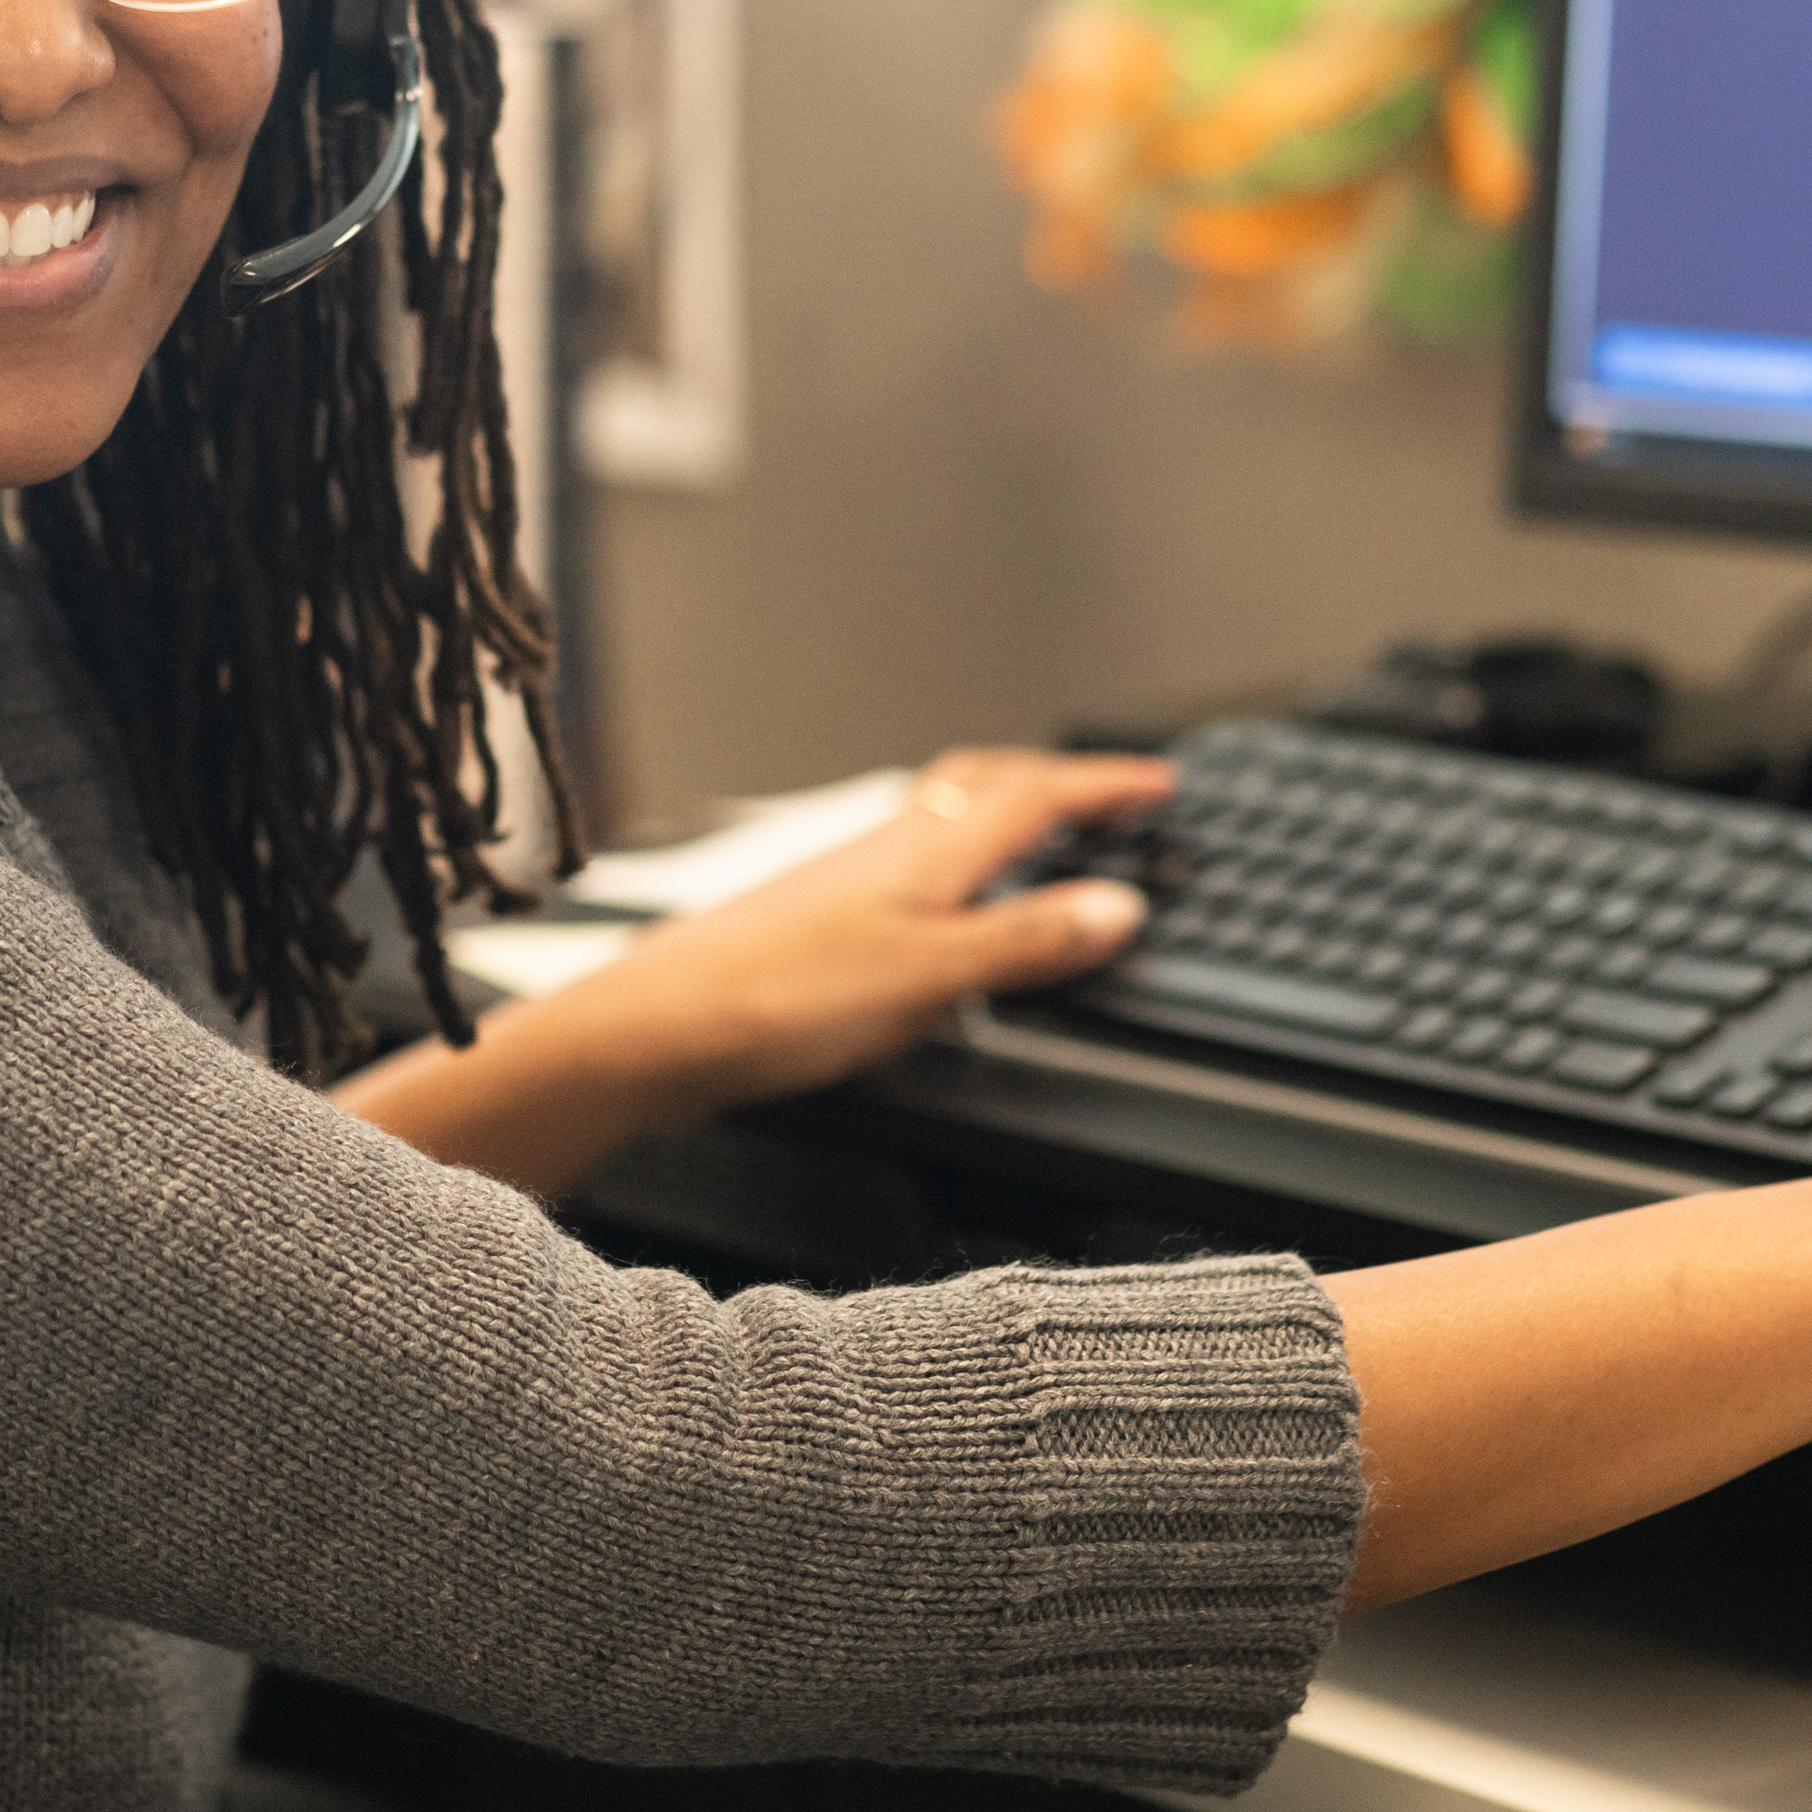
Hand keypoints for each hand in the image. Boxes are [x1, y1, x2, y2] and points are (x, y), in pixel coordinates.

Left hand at [330, 748, 1169, 1195]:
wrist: (653, 1029)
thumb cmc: (773, 1000)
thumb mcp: (927, 977)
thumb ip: (1023, 942)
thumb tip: (1117, 906)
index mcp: (924, 851)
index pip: (1034, 796)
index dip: (1102, 786)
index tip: (1158, 781)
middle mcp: (884, 848)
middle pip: (984, 789)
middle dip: (1053, 784)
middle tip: (1107, 794)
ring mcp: (843, 878)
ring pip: (940, 821)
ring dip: (1000, 816)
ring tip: (1040, 837)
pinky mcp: (812, 917)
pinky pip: (906, 863)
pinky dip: (952, 864)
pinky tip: (938, 908)